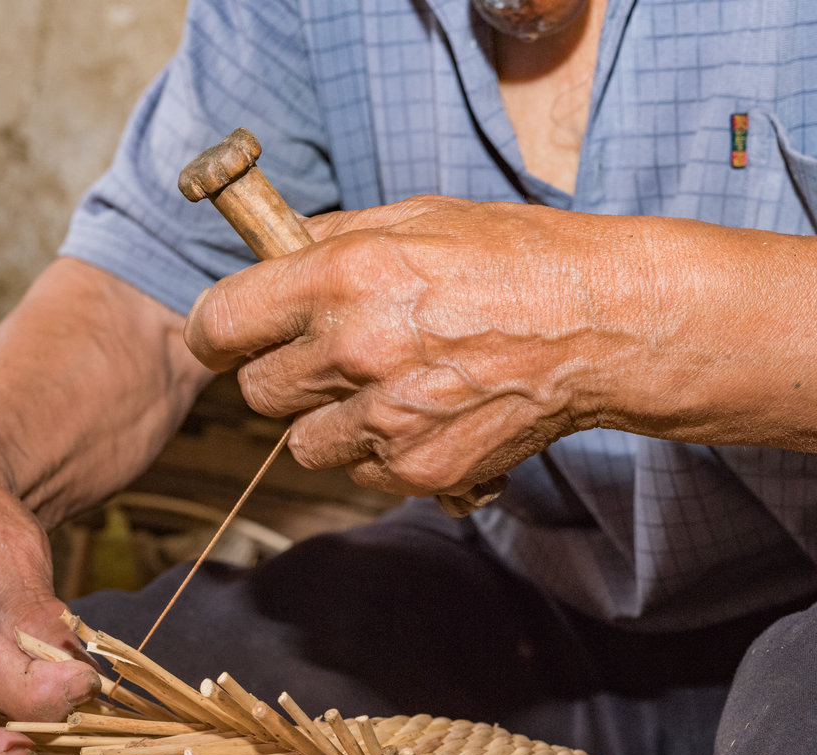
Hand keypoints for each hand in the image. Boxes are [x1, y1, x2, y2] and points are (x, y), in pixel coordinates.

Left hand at [184, 196, 642, 496]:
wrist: (600, 325)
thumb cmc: (510, 260)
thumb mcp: (413, 219)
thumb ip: (328, 241)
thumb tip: (267, 257)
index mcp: (342, 277)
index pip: (220, 324)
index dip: (216, 334)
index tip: (226, 338)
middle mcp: (357, 349)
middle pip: (259, 392)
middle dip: (284, 374)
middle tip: (330, 356)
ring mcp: (388, 419)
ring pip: (305, 444)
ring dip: (332, 421)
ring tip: (388, 387)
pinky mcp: (421, 470)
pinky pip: (361, 473)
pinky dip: (381, 453)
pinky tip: (426, 414)